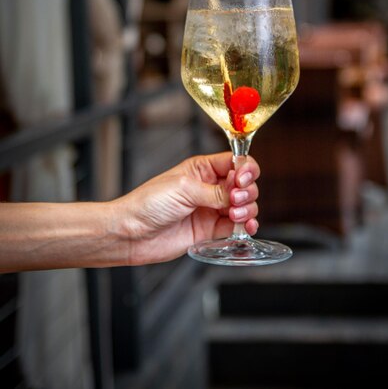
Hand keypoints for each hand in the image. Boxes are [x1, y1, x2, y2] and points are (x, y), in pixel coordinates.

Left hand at [115, 152, 259, 264]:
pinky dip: (246, 226)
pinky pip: (236, 226)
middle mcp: (209, 187)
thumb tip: (238, 193)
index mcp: (202, 168)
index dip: (245, 169)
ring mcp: (211, 209)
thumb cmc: (149, 203)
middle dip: (247, 191)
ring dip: (248, 209)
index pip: (234, 162)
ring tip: (236, 215)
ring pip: (244, 205)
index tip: (242, 179)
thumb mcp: (184, 189)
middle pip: (244, 184)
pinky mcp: (210, 230)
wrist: (132, 233)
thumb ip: (215, 192)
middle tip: (236, 199)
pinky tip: (246, 227)